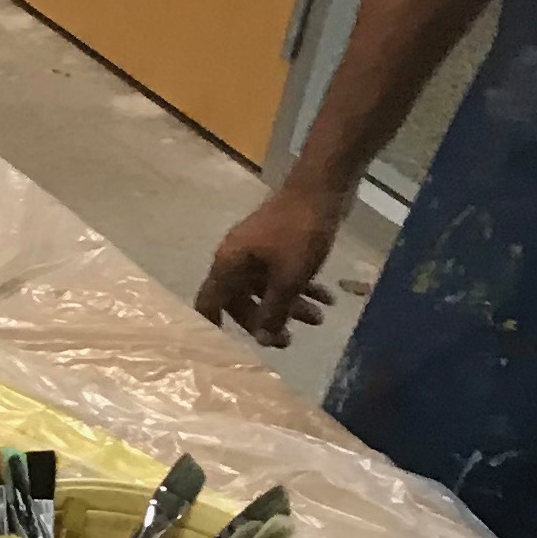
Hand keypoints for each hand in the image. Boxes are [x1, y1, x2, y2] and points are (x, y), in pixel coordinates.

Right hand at [195, 186, 345, 348]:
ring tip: (319, 319)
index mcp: (228, 265)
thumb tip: (263, 341)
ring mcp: (258, 251)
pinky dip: (302, 287)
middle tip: (289, 341)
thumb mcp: (288, 279)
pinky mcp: (278, 244)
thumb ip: (274, 313)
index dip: (212, 328)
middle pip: (241, 301)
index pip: (208, 303)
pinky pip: (283, 274)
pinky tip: (328, 297)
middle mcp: (236, 260)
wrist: (322, 186)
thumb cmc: (299, 232)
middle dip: (267, 322)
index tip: (226, 351)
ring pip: (267, 288)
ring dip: (292, 306)